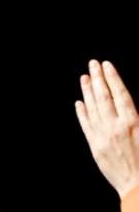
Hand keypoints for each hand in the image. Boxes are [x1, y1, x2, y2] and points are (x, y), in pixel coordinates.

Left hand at [75, 59, 138, 199]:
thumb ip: (137, 118)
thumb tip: (127, 103)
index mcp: (134, 123)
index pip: (120, 94)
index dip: (112, 78)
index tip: (106, 65)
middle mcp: (116, 127)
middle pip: (104, 97)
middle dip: (97, 78)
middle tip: (92, 64)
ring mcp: (104, 137)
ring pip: (93, 108)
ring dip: (88, 91)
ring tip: (84, 78)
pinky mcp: (95, 147)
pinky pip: (86, 125)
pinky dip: (82, 113)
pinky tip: (79, 103)